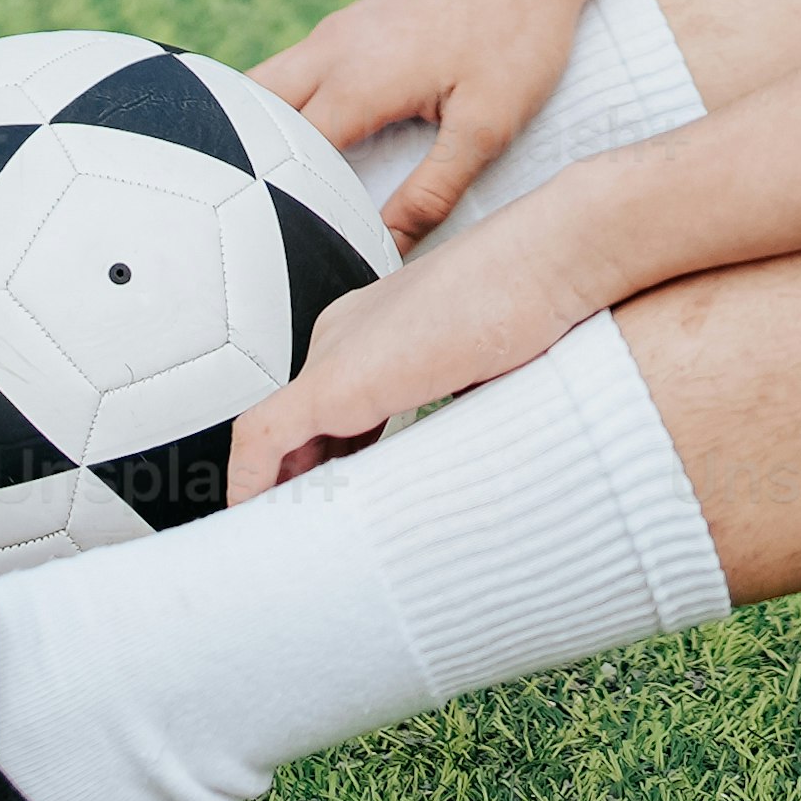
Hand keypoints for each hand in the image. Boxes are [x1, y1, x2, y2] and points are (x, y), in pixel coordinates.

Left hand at [221, 180, 623, 501]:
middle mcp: (343, 333)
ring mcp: (335, 353)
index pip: (332, 404)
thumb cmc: (539, 305)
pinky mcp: (334, 380)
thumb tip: (454, 456)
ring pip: (277, 433)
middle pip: (301, 420)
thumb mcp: (486, 369)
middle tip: (298, 530)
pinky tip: (255, 516)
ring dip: (280, 487)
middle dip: (298, 478)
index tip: (338, 498)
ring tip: (281, 537)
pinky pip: (264, 439)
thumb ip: (454, 402)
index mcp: (375, 326)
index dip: (328, 457)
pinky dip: (251, 481)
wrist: (548, 263)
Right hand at [256, 0, 629, 244]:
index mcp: (355, 80)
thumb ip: (432, 191)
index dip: (282, 209)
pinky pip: (302, 67)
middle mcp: (332, 48)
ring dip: (264, 131)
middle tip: (250, 220)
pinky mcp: (361, 17)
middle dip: (244, 165)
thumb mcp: (488, 125)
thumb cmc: (520, 29)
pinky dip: (292, 105)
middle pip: (251, 113)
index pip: (285, 160)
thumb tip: (387, 248)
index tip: (284, 249)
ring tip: (275, 187)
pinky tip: (318, 138)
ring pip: (271, 84)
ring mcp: (342, 27)